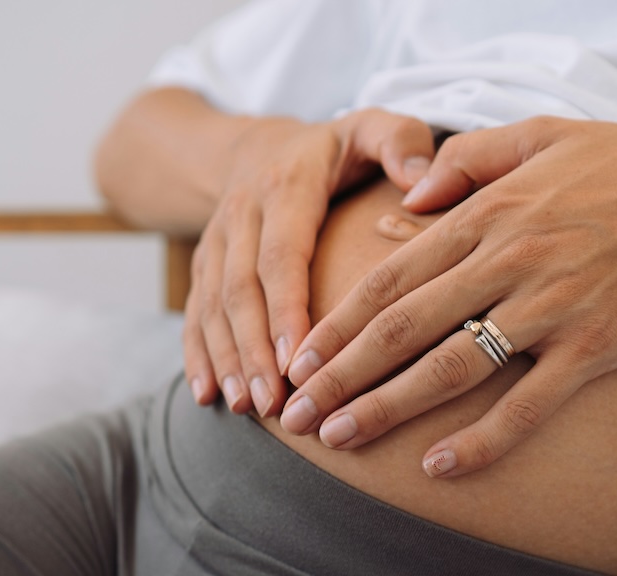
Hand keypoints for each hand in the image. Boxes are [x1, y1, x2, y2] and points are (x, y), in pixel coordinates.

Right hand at [184, 108, 434, 415]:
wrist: (254, 146)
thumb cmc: (332, 149)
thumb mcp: (369, 127)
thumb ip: (399, 142)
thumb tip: (423, 183)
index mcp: (285, 186)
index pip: (282, 253)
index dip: (286, 307)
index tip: (297, 358)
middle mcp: (241, 215)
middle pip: (241, 288)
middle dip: (253, 348)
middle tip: (274, 400)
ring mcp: (216, 243)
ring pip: (213, 306)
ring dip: (227, 358)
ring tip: (245, 406)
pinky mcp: (203, 267)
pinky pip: (193, 313)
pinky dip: (198, 356)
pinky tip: (207, 397)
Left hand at [280, 116, 616, 475]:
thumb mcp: (540, 137)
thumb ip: (466, 161)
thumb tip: (408, 197)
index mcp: (485, 217)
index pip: (389, 279)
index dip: (336, 324)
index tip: (297, 359)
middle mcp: (505, 264)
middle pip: (401, 329)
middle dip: (339, 375)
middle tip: (294, 415)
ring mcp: (548, 310)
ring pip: (449, 368)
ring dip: (386, 408)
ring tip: (337, 440)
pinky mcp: (593, 349)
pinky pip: (528, 405)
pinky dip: (482, 439)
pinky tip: (437, 468)